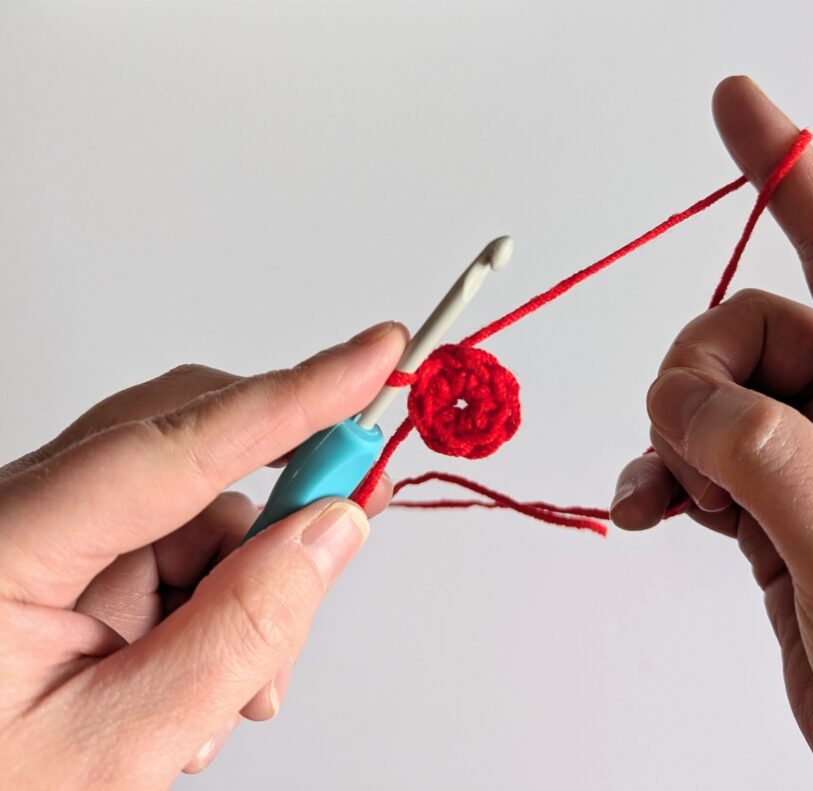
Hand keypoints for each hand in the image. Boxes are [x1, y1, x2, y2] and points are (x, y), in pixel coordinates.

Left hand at [0, 321, 406, 788]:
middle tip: (350, 522)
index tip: (377, 356)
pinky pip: (174, 552)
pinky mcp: (65, 561)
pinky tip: (201, 683)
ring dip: (243, 593)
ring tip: (238, 692)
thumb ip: (240, 632)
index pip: (173, 443)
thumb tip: (331, 529)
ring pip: (195, 516)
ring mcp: (43, 535)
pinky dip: (213, 608)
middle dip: (276, 507)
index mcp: (2, 543)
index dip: (291, 396)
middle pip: (189, 457)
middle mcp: (18, 515)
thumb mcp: (120, 744)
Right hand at [610, 77, 812, 789]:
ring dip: (674, 435)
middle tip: (689, 451)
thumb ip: (771, 458)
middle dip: (698, 377)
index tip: (739, 105)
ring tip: (674, 498)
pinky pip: (702, 458)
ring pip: (716, 396)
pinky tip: (650, 508)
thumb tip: (685, 401)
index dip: (792, 172)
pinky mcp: (783, 514)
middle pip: (751, 332)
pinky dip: (665, 474)